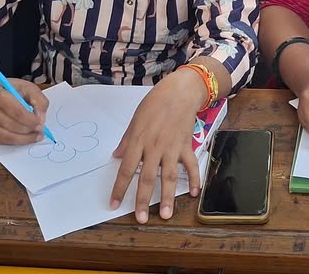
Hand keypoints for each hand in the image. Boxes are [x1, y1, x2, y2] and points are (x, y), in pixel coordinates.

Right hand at [0, 79, 49, 144]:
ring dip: (24, 139)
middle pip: (12, 126)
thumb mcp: (28, 88)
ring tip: (35, 135)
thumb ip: (39, 100)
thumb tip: (41, 118)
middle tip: (40, 131)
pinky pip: (2, 142)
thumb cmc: (10, 90)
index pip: (16, 112)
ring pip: (7, 137)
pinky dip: (16, 141)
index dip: (31, 120)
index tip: (41, 123)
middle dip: (29, 130)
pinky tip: (24, 137)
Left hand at [109, 70, 203, 222]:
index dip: (119, 188)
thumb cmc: (155, 103)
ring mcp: (172, 147)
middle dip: (144, 200)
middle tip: (141, 219)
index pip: (126, 169)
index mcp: (138, 141)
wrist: (180, 91)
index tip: (114, 204)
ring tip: (167, 214)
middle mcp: (154, 147)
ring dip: (168, 197)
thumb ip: (126, 140)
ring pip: (169, 176)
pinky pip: (191, 165)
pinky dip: (194, 179)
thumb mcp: (135, 120)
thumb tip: (116, 156)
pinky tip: (194, 193)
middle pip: (148, 178)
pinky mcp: (186, 145)